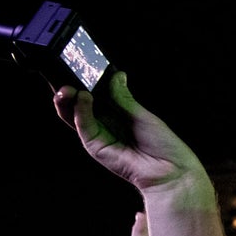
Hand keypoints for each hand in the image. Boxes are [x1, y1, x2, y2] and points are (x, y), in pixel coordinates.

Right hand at [53, 73, 208, 196]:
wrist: (171, 170)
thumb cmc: (163, 144)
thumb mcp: (141, 114)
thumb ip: (122, 97)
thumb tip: (116, 74)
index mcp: (116, 113)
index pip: (94, 94)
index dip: (84, 81)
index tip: (77, 64)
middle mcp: (104, 123)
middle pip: (78, 103)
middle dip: (69, 88)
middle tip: (64, 72)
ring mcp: (99, 135)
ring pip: (74, 114)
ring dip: (68, 98)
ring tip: (68, 86)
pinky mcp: (96, 147)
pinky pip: (84, 125)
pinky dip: (81, 110)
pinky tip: (83, 96)